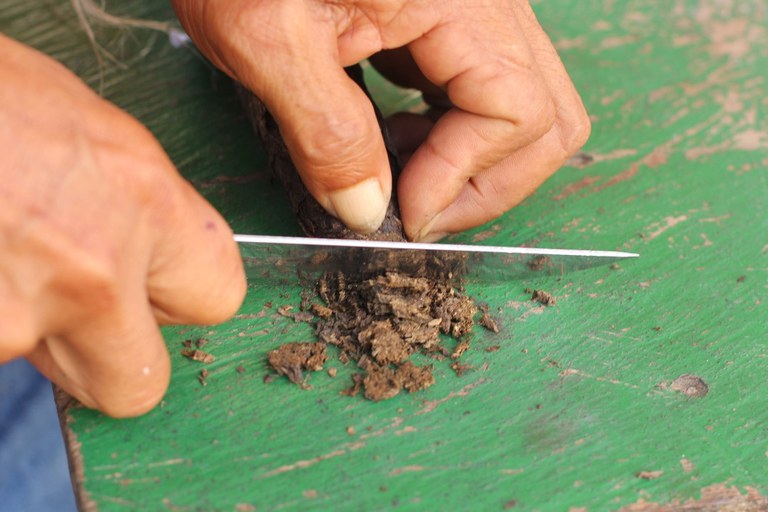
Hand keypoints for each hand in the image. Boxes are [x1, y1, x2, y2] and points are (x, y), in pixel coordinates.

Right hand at [0, 35, 245, 416]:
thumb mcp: (98, 135)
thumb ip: (144, 211)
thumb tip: (155, 258)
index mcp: (144, 202)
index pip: (217, 298)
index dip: (180, 299)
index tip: (155, 289)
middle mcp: (93, 270)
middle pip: (138, 384)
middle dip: (112, 358)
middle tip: (78, 306)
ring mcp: (17, 314)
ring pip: (46, 364)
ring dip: (30, 327)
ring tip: (7, 248)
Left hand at [172, 0, 589, 239]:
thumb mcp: (266, 38)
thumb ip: (326, 135)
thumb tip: (369, 211)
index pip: (517, 113)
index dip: (463, 179)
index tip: (404, 214)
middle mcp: (486, 1)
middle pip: (546, 119)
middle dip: (487, 185)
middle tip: (419, 215)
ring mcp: (473, 10)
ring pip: (522, 109)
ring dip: (472, 164)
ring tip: (401, 180)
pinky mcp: (448, 19)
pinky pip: (484, 91)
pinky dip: (453, 135)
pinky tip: (396, 141)